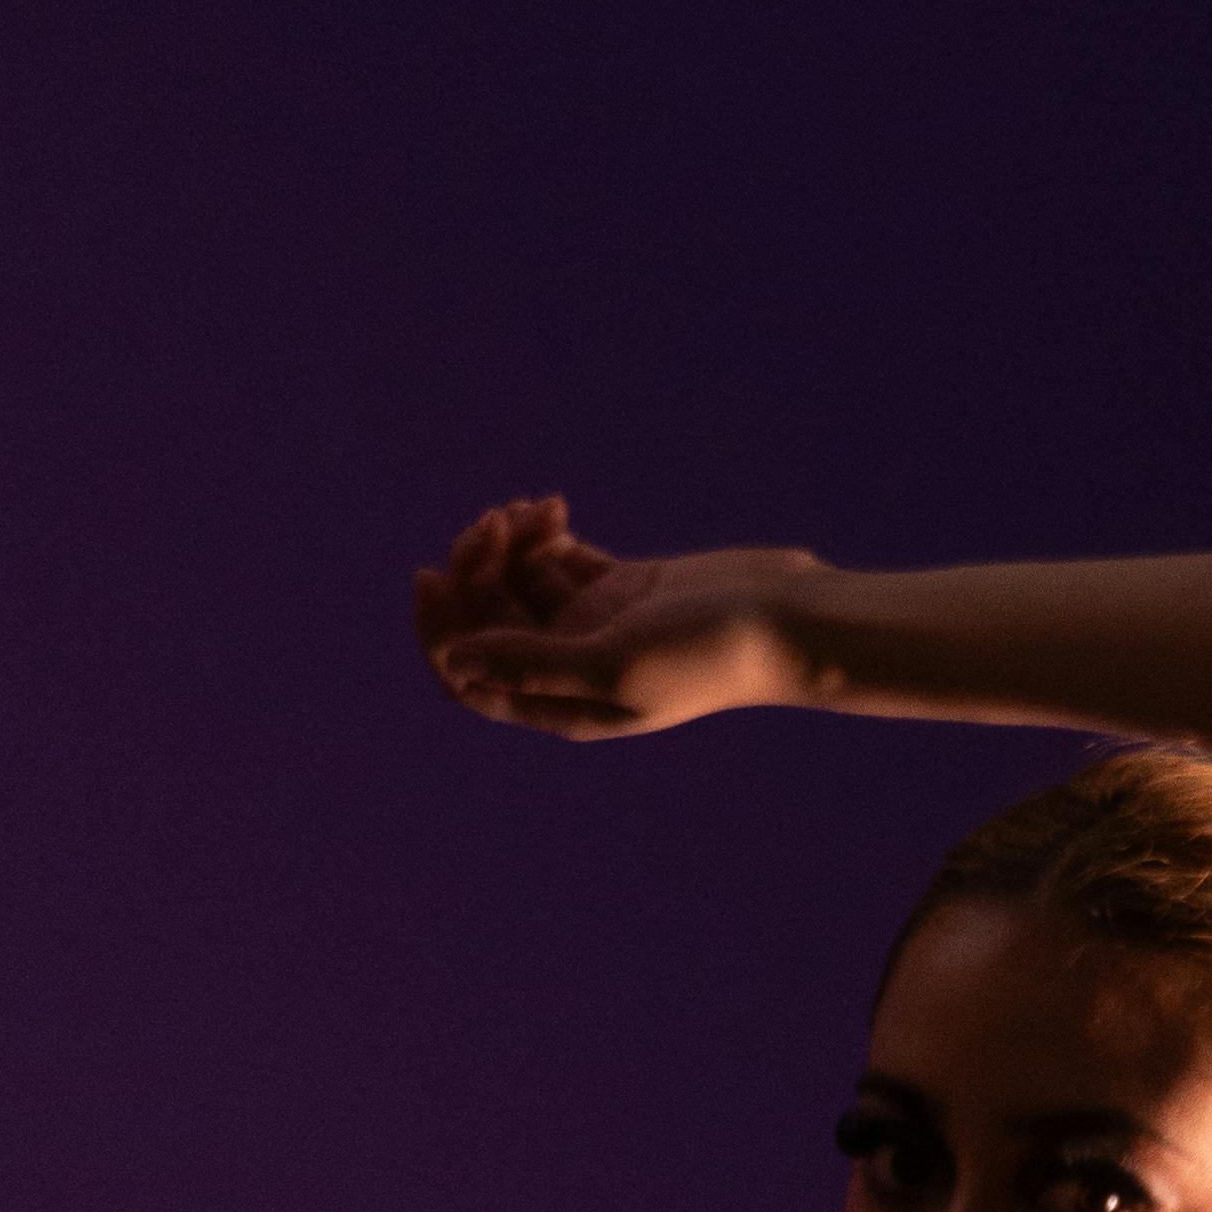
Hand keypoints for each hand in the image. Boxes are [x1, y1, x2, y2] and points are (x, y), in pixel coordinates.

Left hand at [413, 494, 822, 739]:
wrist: (779, 620)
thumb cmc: (703, 653)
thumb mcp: (610, 661)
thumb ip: (532, 662)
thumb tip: (454, 662)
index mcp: (560, 704)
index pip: (468, 679)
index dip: (438, 630)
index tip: (432, 572)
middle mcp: (567, 669)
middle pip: (487, 620)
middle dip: (478, 567)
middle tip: (496, 522)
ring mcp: (591, 625)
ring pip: (517, 580)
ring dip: (511, 540)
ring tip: (535, 511)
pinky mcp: (616, 585)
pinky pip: (553, 557)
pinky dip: (543, 531)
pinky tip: (555, 507)